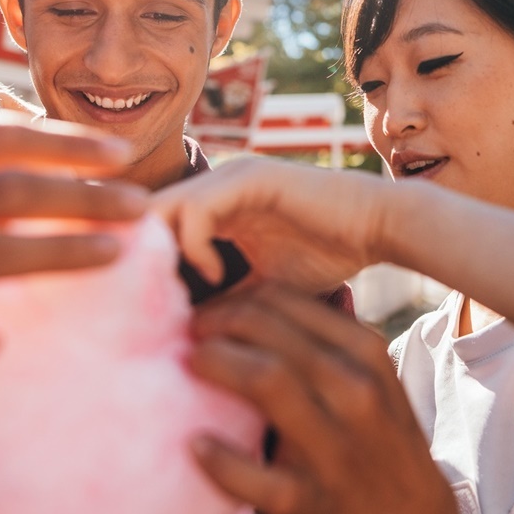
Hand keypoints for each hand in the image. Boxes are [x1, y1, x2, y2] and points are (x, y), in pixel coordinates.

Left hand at [150, 158, 395, 292]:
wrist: (377, 228)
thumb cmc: (327, 255)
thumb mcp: (262, 288)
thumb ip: (226, 301)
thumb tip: (186, 336)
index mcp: (215, 204)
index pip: (153, 223)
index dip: (138, 258)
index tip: (142, 303)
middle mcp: (215, 185)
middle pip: (144, 212)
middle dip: (137, 255)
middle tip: (143, 300)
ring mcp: (230, 177)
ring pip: (162, 208)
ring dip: (161, 254)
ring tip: (176, 291)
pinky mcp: (248, 180)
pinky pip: (197, 211)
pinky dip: (195, 246)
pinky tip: (214, 273)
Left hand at [188, 285, 464, 513]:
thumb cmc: (380, 446)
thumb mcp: (376, 382)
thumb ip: (330, 340)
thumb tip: (268, 294)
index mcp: (368, 357)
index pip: (290, 303)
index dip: (239, 298)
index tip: (215, 310)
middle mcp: (356, 395)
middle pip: (270, 333)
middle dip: (219, 323)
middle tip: (192, 331)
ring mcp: (333, 449)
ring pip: (265, 381)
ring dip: (215, 363)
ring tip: (191, 364)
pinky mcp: (304, 502)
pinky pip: (249, 472)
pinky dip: (217, 456)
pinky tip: (195, 443)